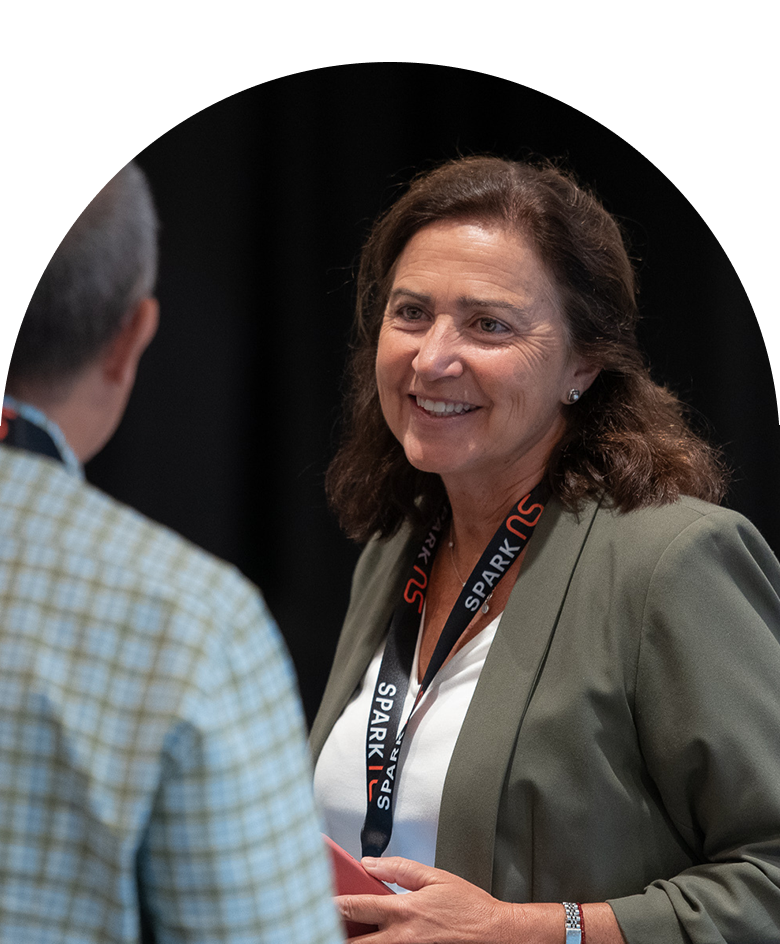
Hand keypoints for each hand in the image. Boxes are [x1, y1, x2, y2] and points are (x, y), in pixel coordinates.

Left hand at [335, 856, 522, 943]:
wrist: (495, 935)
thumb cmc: (469, 908)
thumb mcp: (435, 877)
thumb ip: (399, 869)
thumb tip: (371, 864)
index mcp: (403, 910)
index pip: (355, 907)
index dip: (331, 904)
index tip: (317, 901)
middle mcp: (401, 937)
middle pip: (354, 941)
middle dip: (333, 932)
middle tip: (318, 925)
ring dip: (353, 941)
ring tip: (343, 932)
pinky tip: (372, 939)